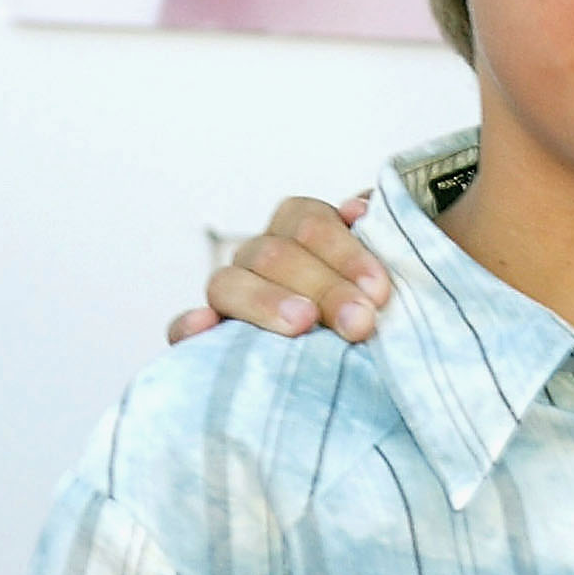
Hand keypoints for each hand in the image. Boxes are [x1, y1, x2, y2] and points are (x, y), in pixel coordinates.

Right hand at [168, 195, 388, 347]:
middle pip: (276, 254)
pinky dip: (189, 327)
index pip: (310, 222)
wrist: (365, 362)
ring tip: (302, 325)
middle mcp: (263, 256)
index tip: (380, 291)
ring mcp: (233, 294)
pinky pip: (182, 328)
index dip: (345, 251)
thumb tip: (365, 211)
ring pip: (228, 283)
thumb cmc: (382, 311)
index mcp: (302, 230)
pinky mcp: (211, 339)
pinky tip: (205, 327)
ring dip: (267, 302)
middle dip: (324, 288)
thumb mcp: (391, 278)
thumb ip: (387, 241)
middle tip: (362, 323)